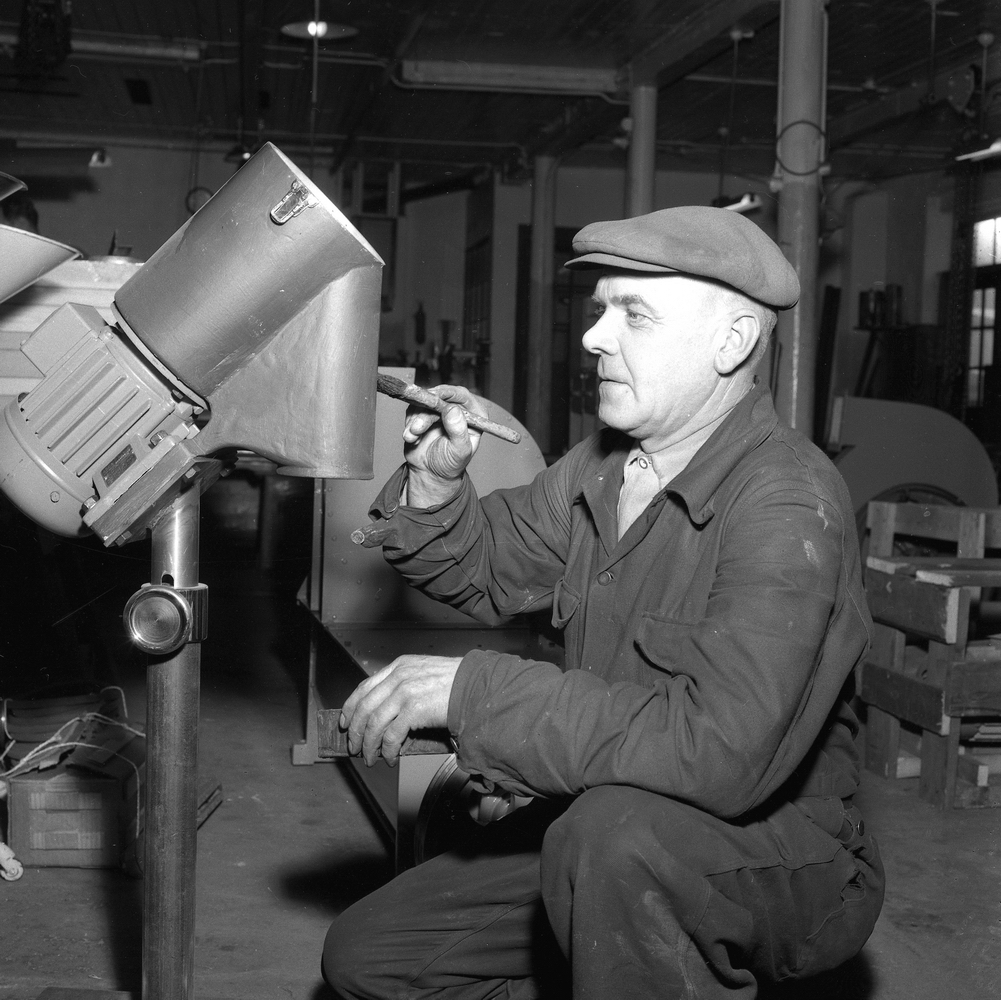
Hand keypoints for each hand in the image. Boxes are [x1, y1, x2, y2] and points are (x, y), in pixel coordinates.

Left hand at [339, 654, 461, 765]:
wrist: (477, 687)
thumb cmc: (457, 682)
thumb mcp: (425, 673)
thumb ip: (405, 684)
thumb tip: (388, 711)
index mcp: (400, 666)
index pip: (364, 687)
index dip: (350, 707)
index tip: (345, 721)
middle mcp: (399, 676)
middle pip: (364, 707)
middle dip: (355, 731)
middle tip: (354, 747)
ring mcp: (405, 692)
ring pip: (373, 723)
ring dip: (369, 745)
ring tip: (370, 758)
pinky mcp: (413, 709)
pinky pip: (391, 736)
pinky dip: (387, 750)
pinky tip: (390, 758)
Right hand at [403, 385, 485, 506]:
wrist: (431, 472)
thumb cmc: (450, 464)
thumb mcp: (459, 451)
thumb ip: (458, 431)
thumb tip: (452, 409)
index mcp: (474, 414)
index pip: (461, 395)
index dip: (446, 393)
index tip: (432, 397)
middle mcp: (457, 408)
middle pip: (439, 396)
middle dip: (425, 413)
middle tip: (416, 428)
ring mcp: (439, 409)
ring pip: (423, 403)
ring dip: (415, 421)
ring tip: (412, 438)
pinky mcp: (423, 412)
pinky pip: (412, 409)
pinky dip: (409, 423)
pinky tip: (412, 438)